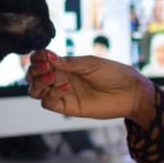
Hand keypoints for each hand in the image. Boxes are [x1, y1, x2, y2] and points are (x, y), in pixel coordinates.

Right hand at [26, 50, 155, 126]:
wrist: (129, 93)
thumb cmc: (114, 73)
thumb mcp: (90, 63)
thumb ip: (68, 62)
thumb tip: (47, 56)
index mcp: (66, 65)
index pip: (42, 61)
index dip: (37, 57)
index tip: (41, 55)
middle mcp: (61, 79)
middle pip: (34, 76)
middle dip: (33, 70)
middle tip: (45, 66)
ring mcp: (63, 93)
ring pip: (36, 91)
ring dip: (37, 82)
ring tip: (51, 76)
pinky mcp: (67, 107)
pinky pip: (48, 103)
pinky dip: (50, 94)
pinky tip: (64, 87)